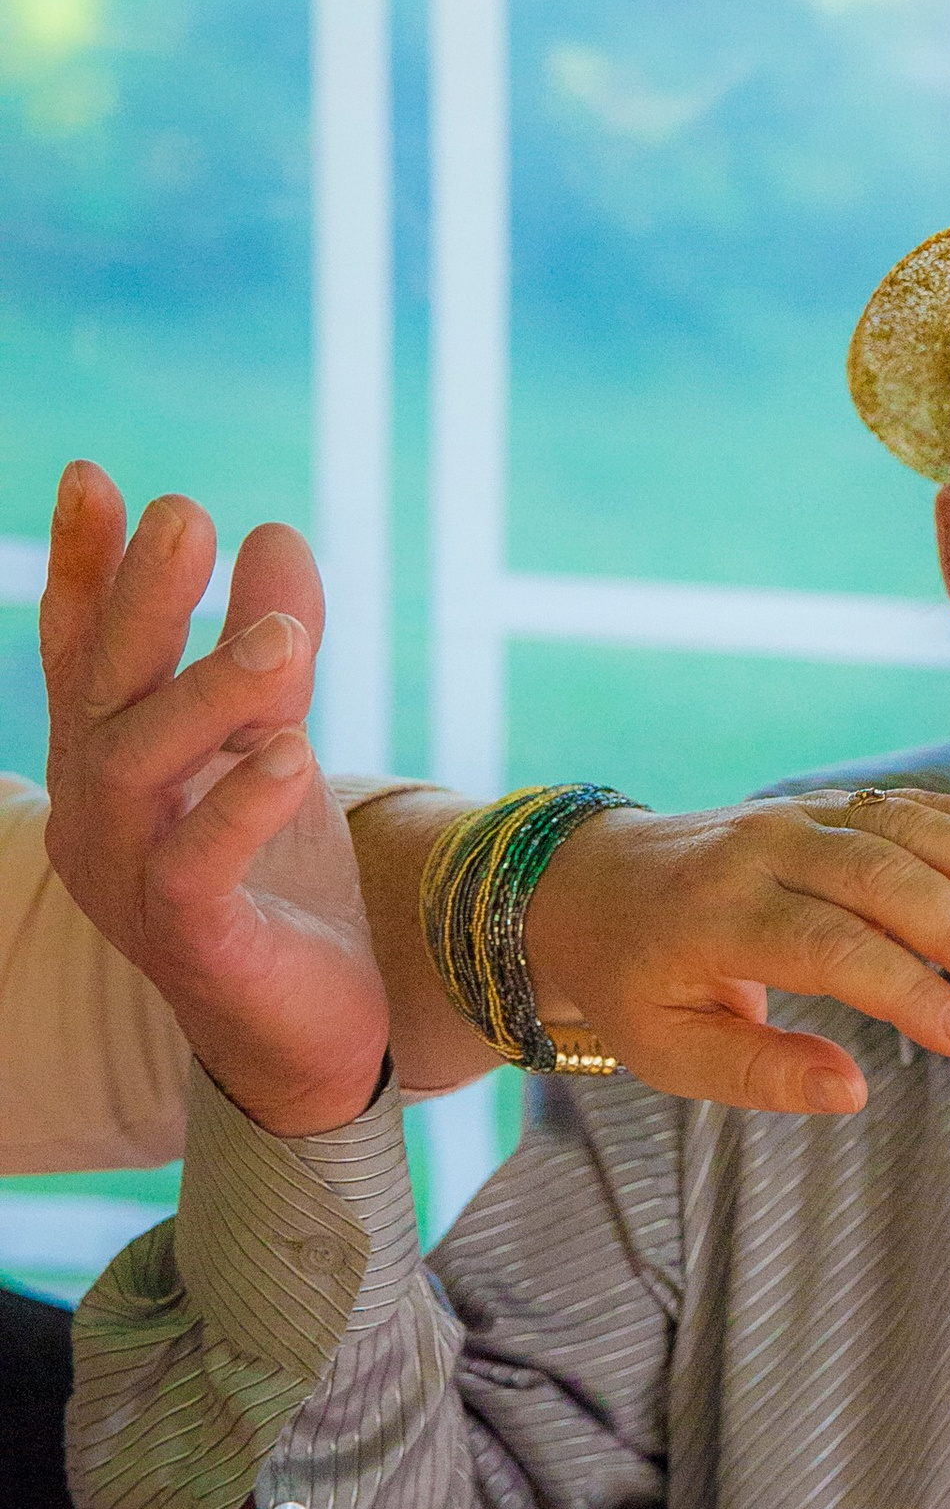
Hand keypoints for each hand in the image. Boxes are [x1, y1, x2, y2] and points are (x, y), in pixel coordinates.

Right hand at [41, 465, 390, 1136]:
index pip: (82, 649)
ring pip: (137, 770)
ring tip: (286, 639)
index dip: (84, 566)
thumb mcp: (274, 743)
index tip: (93, 475)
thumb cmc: (277, 884)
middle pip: (103, 690)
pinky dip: (238, 808)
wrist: (308, 1034)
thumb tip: (275, 532)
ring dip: (208, 693)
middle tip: (188, 514)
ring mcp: (131, 881)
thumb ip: (273, 650)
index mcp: (110, 760)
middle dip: (142, 599)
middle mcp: (99, 814)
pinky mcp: (192, 943)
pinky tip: (290, 753)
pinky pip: (193, 869)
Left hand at [515, 788, 949, 1112]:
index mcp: (717, 916)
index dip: (908, 993)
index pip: (831, 949)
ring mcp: (794, 816)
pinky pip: (900, 802)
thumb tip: (852, 1091)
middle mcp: (760, 851)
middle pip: (879, 877)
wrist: (585, 882)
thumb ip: (758, 1073)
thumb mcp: (668, 1050)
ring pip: (899, 827)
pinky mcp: (819, 805)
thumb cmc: (633, 983)